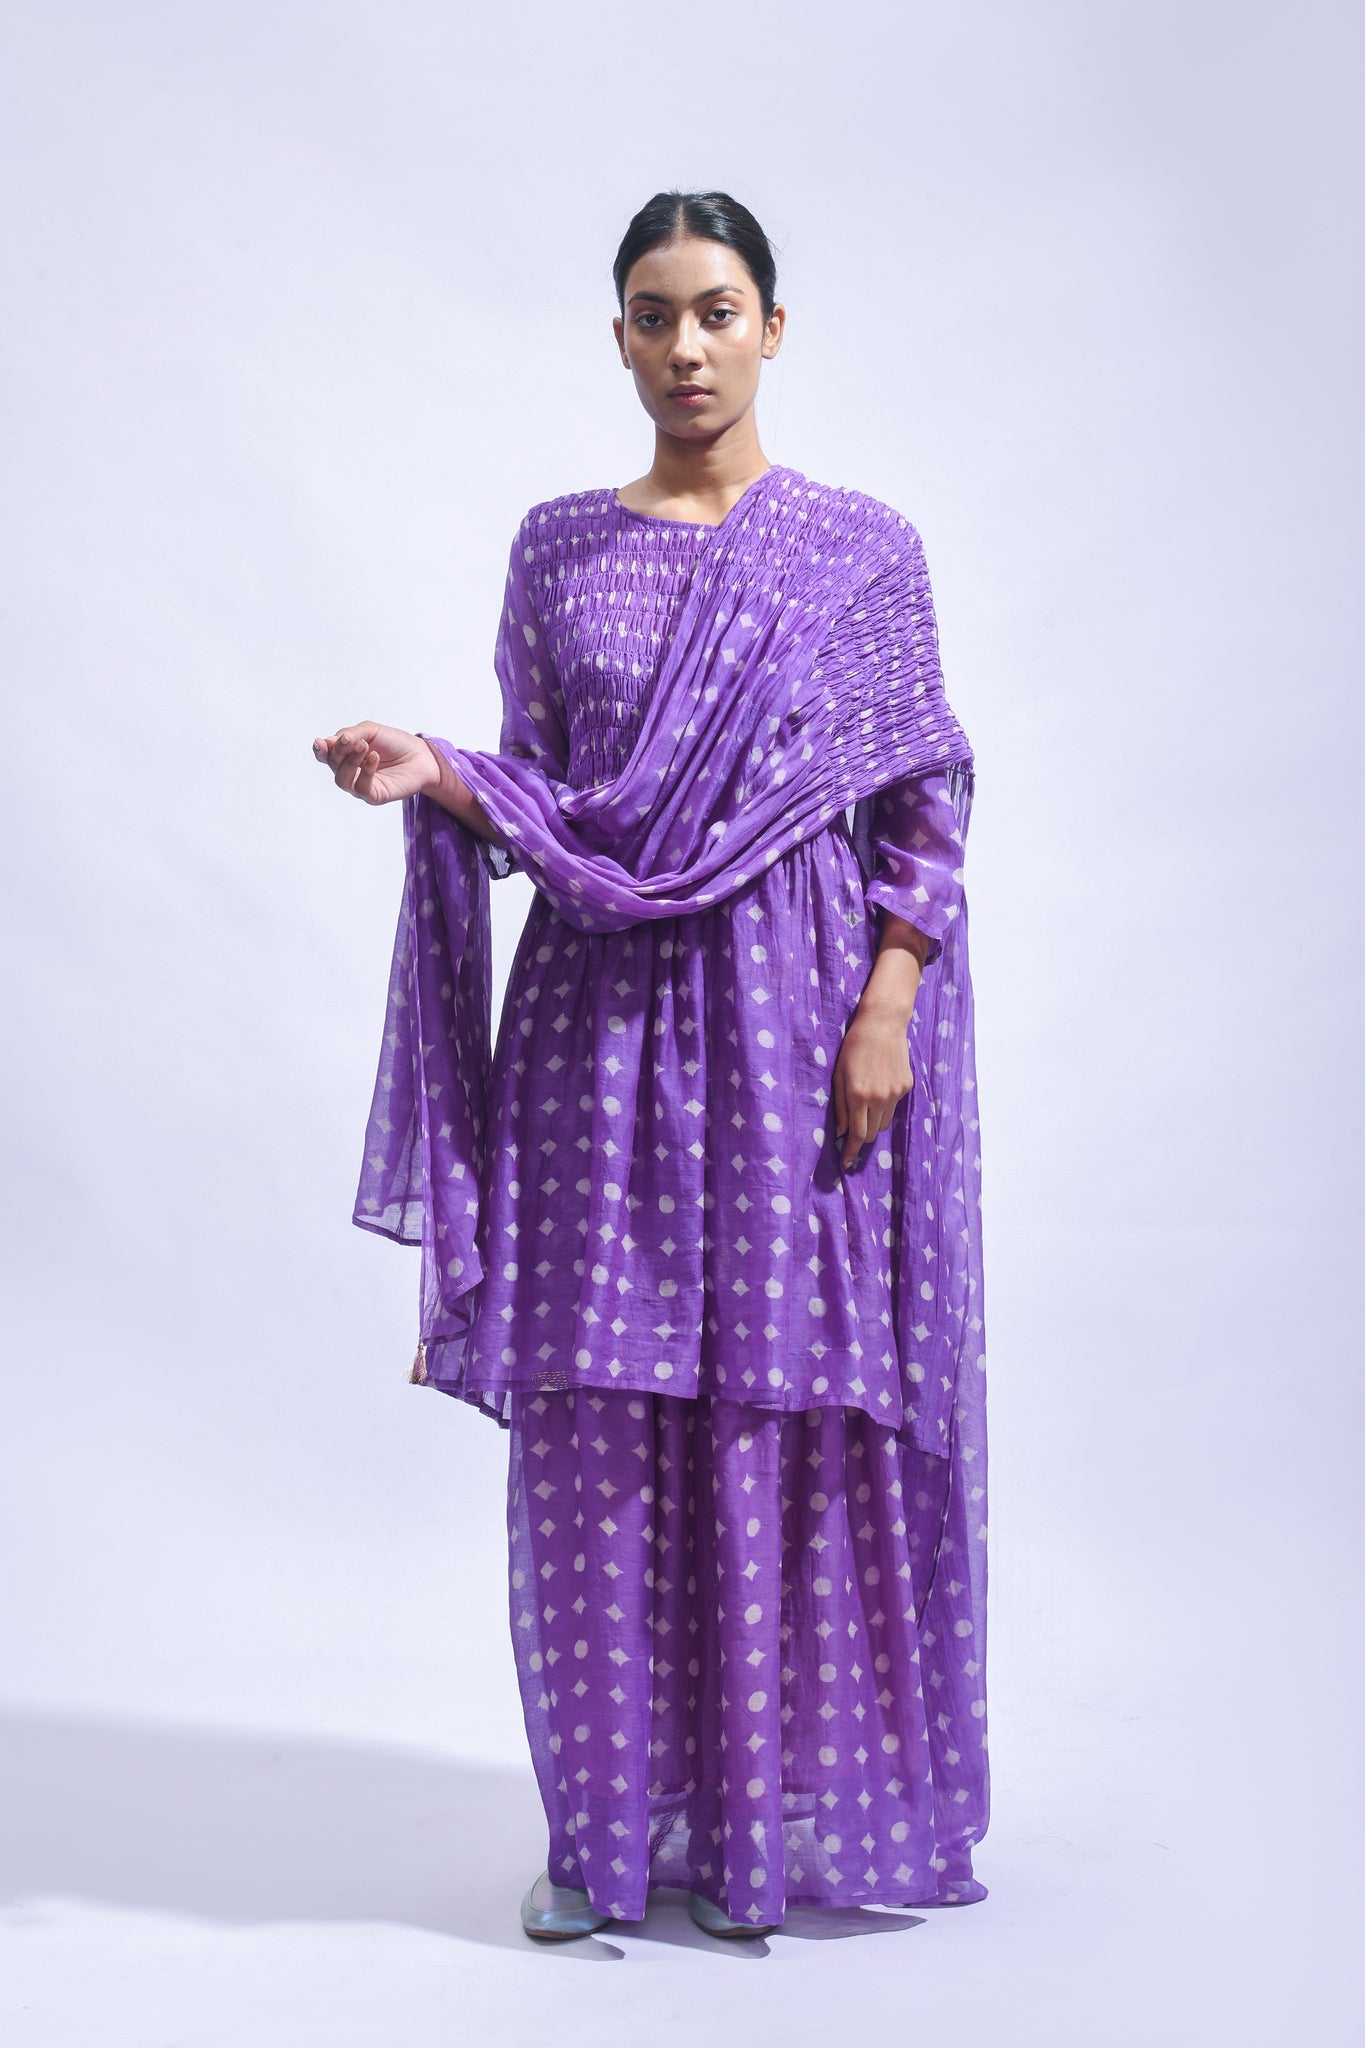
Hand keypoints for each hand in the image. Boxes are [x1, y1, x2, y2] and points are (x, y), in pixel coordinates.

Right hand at [311, 722, 440, 805]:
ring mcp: (362, 786)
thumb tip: (327, 742)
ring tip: (364, 746)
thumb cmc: (396, 743)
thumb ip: (350, 734)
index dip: (320, 751)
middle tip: (352, 739)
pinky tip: (374, 757)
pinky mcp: (375, 796)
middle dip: (339, 751)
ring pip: (342, 780)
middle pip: (333, 766)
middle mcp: (352, 772)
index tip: (321, 743)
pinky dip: (365, 771)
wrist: (422, 755)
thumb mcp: (371, 731)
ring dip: (350, 761)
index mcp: (347, 756)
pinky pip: (361, 788)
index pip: (326, 756)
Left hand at [830, 999, 913, 1168]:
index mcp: (858, 1096)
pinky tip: (879, 1086)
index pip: (856, 1135)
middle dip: (861, 1137)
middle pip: (871, 1133)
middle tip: (851, 1133)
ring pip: (884, 1123)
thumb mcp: (838, 1075)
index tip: (846, 1163)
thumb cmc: (853, 1047)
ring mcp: (895, 1093)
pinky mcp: (906, 1087)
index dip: (851, 1152)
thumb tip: (840, 1132)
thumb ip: (839, 1106)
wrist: (882, 1024)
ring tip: (865, 1104)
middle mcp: (879, 1098)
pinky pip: (893, 1107)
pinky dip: (884, 1106)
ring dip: (873, 1122)